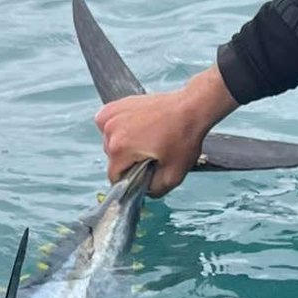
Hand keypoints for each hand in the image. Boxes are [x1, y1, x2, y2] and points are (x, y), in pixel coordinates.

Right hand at [95, 68, 238, 196]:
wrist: (190, 107)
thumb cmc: (183, 136)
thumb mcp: (174, 175)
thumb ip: (155, 190)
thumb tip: (144, 192)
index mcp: (120, 148)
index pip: (115, 176)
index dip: (131, 179)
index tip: (143, 172)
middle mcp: (111, 130)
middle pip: (112, 159)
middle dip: (129, 160)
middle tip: (150, 154)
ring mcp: (111, 116)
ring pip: (109, 142)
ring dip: (123, 144)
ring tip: (145, 139)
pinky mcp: (114, 106)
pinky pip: (107, 125)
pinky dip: (117, 129)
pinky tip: (134, 129)